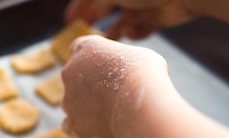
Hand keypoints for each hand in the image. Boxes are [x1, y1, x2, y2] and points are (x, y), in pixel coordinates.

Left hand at [61, 35, 168, 137]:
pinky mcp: (74, 123)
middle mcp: (69, 71)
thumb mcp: (139, 56)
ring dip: (86, 106)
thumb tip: (124, 75)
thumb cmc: (145, 74)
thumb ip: (122, 63)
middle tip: (113, 93)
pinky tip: (97, 128)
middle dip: (89, 84)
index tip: (106, 67)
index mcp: (85, 48)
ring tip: (112, 113)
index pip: (80, 49)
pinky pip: (70, 125)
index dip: (93, 59)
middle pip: (74, 77)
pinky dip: (81, 126)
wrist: (140, 102)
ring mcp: (69, 99)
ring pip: (72, 102)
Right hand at [64, 0, 197, 38]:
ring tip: (105, 42)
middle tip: (83, 36)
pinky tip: (131, 33)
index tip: (69, 21)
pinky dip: (135, 33)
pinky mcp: (159, 16)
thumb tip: (87, 13)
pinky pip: (142, 29)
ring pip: (124, 20)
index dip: (80, 7)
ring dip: (114, 31)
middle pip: (108, 6)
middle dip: (96, 20)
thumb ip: (95, 3)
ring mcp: (146, 3)